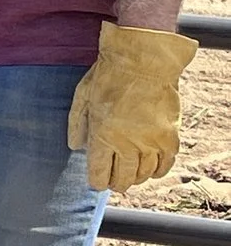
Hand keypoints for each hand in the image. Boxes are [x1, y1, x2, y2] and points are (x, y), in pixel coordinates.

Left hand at [69, 22, 199, 189]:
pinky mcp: (170, 138)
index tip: (96, 182)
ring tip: (130, 177)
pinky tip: (150, 170)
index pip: (99, 172)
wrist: (142, 62)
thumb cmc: (108, 77)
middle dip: (116, 184)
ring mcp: (151, 143)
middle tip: (113, 184)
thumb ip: (77, 125)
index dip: (97, 181)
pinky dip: (157, 171)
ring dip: (135, 178)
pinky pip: (165, 165)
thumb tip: (75, 148)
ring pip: (143, 174)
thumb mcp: (82, 98)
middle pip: (123, 178)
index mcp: (103, 136)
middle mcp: (128, 144)